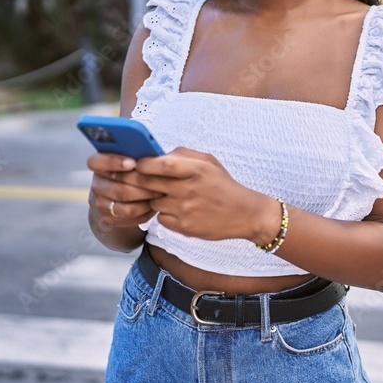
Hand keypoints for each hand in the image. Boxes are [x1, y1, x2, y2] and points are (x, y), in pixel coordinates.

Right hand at [86, 153, 158, 226]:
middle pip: (120, 188)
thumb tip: (154, 156)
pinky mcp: (109, 218)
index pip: (96, 162)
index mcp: (98, 165)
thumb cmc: (129, 173)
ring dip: (146, 200)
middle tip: (161, 181)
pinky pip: (131, 217)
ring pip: (127, 206)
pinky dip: (145, 211)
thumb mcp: (129, 160)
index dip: (113, 162)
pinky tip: (155, 204)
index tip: (133, 163)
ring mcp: (101, 203)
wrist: (117, 198)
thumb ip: (136, 156)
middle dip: (144, 186)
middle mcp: (97, 184)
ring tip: (161, 193)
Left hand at [129, 147, 276, 242]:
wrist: (244, 214)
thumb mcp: (209, 162)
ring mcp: (186, 210)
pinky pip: (160, 218)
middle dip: (138, 181)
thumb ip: (183, 155)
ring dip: (154, 199)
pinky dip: (164, 214)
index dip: (143, 164)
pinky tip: (178, 211)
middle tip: (137, 180)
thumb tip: (156, 155)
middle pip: (148, 184)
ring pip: (152, 202)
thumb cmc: (223, 185)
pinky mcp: (184, 227)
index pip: (160, 164)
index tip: (138, 164)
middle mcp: (189, 189)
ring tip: (169, 197)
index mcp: (196, 169)